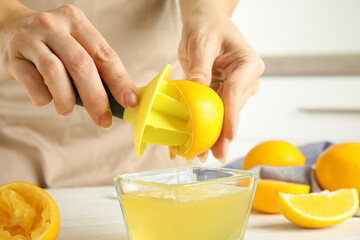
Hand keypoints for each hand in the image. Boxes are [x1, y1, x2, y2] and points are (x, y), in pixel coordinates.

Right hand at [0, 4, 136, 128]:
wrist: (10, 29)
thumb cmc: (54, 45)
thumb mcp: (77, 46)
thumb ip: (97, 67)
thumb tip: (122, 100)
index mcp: (77, 22)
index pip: (104, 54)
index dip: (120, 80)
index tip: (130, 101)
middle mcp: (54, 25)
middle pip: (81, 64)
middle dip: (96, 97)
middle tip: (103, 119)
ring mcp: (30, 38)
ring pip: (54, 72)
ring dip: (66, 99)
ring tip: (67, 110)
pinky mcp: (12, 55)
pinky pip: (31, 81)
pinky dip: (43, 97)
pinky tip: (47, 99)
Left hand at [178, 2, 264, 162]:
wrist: (204, 20)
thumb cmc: (207, 25)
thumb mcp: (201, 42)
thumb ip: (200, 67)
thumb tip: (197, 91)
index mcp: (248, 64)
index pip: (237, 92)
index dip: (231, 116)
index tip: (227, 135)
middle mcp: (245, 79)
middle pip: (232, 109)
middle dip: (221, 133)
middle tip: (214, 154)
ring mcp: (235, 87)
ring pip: (224, 114)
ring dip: (213, 134)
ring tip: (202, 154)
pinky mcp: (222, 92)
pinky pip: (214, 110)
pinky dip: (205, 124)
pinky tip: (198, 140)